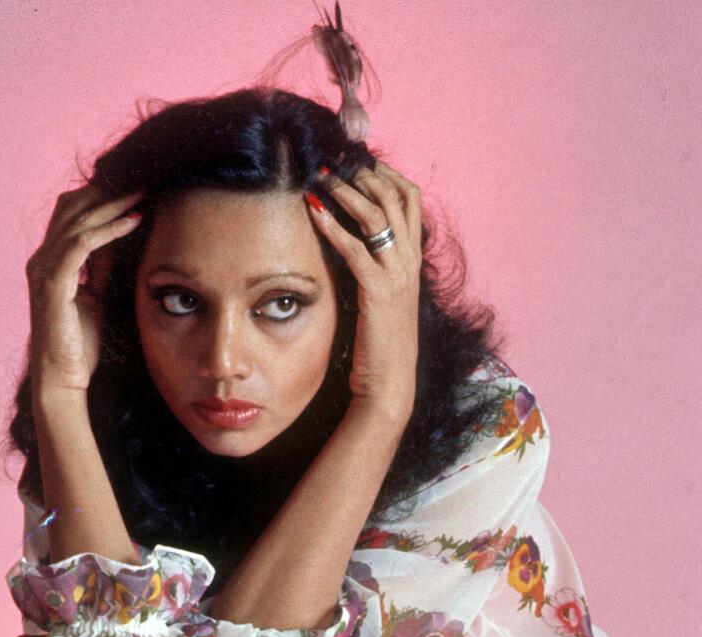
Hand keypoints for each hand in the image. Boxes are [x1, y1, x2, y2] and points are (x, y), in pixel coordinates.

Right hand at [26, 183, 143, 399]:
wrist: (63, 380)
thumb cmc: (79, 345)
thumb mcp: (95, 297)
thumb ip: (99, 267)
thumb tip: (115, 238)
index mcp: (49, 261)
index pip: (72, 214)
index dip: (102, 197)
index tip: (135, 189)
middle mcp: (41, 260)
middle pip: (72, 207)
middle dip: (108, 191)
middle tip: (142, 181)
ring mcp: (43, 270)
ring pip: (78, 220)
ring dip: (113, 204)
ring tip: (142, 194)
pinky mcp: (52, 283)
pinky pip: (81, 244)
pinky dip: (109, 230)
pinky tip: (133, 221)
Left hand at [307, 158, 421, 423]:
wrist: (390, 385)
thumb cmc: (380, 345)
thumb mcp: (383, 297)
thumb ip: (375, 267)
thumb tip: (353, 244)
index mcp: (413, 259)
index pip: (409, 198)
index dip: (385, 173)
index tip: (357, 162)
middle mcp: (410, 261)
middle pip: (394, 197)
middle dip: (362, 174)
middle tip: (333, 162)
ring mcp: (397, 276)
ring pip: (377, 216)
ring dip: (346, 192)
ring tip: (320, 177)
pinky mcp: (378, 293)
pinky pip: (356, 250)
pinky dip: (333, 227)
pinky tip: (313, 211)